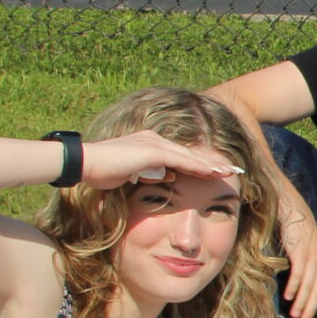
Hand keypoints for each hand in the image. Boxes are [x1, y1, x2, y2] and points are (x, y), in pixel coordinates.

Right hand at [81, 131, 241, 191]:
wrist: (83, 163)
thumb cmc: (101, 171)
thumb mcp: (133, 174)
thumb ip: (152, 173)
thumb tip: (169, 177)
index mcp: (149, 144)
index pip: (181, 156)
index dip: (200, 164)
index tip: (218, 172)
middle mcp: (154, 140)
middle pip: (190, 153)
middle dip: (212, 163)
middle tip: (233, 169)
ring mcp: (153, 144)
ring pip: (189, 156)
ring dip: (211, 165)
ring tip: (230, 172)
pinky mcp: (150, 151)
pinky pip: (180, 160)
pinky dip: (198, 166)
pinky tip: (213, 173)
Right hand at [276, 199, 316, 317]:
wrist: (295, 215)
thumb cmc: (302, 239)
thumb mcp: (314, 257)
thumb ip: (314, 274)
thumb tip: (307, 294)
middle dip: (312, 309)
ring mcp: (314, 258)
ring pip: (309, 286)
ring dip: (301, 302)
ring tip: (294, 314)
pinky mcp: (301, 253)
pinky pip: (299, 274)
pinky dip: (294, 287)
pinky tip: (288, 297)